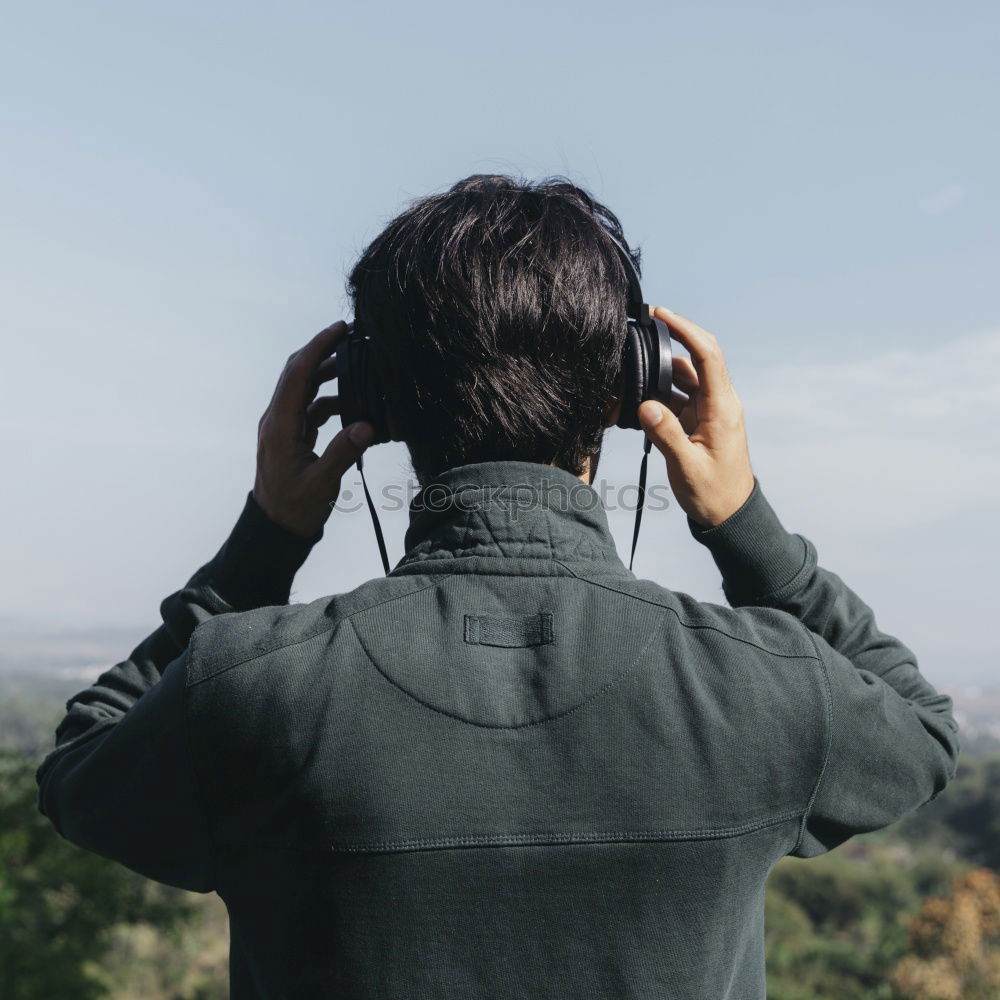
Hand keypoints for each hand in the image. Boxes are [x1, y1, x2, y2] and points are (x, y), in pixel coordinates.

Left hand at [253, 320, 373, 537]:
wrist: (275, 529)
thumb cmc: (294, 509)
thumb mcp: (321, 483)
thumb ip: (343, 452)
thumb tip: (367, 426)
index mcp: (280, 426)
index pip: (298, 375)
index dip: (318, 348)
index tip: (339, 329)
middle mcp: (277, 420)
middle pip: (297, 373)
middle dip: (322, 351)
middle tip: (350, 336)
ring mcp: (282, 427)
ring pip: (304, 388)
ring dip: (327, 374)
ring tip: (356, 367)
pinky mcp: (291, 436)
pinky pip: (310, 407)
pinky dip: (330, 398)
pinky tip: (352, 405)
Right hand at [638, 308, 754, 528]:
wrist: (730, 514)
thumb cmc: (713, 493)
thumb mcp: (687, 467)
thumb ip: (666, 435)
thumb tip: (646, 406)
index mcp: (722, 408)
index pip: (707, 355)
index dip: (686, 330)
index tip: (662, 315)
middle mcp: (718, 402)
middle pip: (697, 358)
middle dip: (673, 338)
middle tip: (645, 324)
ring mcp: (709, 411)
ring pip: (684, 377)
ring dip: (660, 370)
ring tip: (632, 368)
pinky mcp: (699, 421)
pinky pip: (678, 396)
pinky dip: (659, 392)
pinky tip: (638, 396)